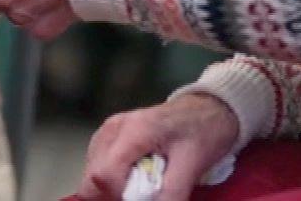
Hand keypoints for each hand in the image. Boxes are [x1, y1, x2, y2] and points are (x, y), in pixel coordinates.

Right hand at [67, 93, 238, 200]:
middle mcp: (113, 128)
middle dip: (115, 194)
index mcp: (133, 131)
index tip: (141, 199)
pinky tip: (136, 177)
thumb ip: (171, 194)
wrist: (208, 109)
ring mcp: (108, 131)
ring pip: (92, 174)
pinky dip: (115, 180)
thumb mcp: (192, 165)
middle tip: (144, 193)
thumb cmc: (203, 131)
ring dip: (114, 188)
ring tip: (145, 183)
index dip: (118, 197)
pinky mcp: (108, 137)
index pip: (104, 175)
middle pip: (92, 177)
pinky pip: (99, 167)